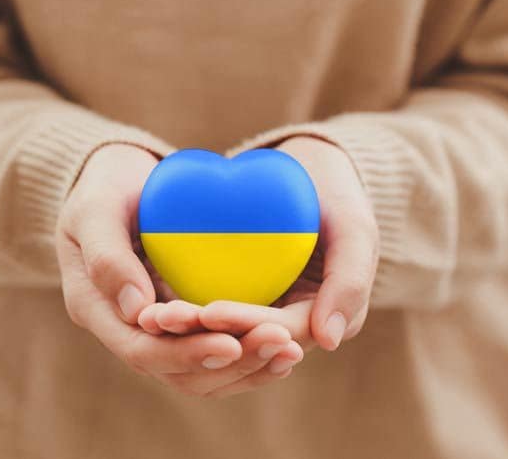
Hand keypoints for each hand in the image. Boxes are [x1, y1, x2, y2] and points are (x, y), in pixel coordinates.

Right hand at [56, 144, 300, 396]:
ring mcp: (155, 329)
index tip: (232, 344)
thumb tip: (137, 311)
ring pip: (201, 371)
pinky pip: (214, 349)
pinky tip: (285, 344)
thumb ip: (107, 257)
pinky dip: (248, 354)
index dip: (186, 354)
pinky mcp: (183, 321)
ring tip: (290, 350)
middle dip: (231, 364)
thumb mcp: (96, 209)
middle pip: (178, 372)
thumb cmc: (103, 187)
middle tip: (280, 343)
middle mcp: (126, 329)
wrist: (118, 182)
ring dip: (247, 366)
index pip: (142, 351)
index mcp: (96, 309)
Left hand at [140, 136, 378, 351]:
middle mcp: (294, 321)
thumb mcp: (354, 227)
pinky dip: (187, 312)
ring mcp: (266, 308)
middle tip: (165, 319)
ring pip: (225, 333)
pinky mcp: (242, 294)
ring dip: (190, 331)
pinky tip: (154, 306)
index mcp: (326, 316)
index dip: (247, 325)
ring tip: (153, 317)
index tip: (209, 312)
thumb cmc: (336, 191)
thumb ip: (352, 279)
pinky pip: (212, 312)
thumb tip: (328, 341)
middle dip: (207, 334)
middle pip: (247, 340)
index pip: (283, 332)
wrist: (310, 167)